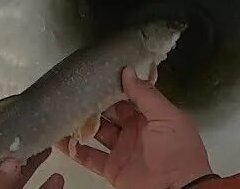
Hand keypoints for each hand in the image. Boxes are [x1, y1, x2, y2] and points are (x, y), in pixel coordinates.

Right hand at [57, 67, 212, 188]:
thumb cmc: (178, 151)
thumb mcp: (167, 117)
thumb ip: (146, 95)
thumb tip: (128, 71)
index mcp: (150, 116)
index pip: (127, 96)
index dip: (112, 86)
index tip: (94, 74)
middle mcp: (135, 131)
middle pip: (109, 113)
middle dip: (93, 103)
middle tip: (74, 90)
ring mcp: (122, 150)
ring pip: (97, 132)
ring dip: (81, 124)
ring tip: (62, 110)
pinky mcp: (112, 169)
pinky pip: (89, 157)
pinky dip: (74, 149)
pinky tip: (60, 139)